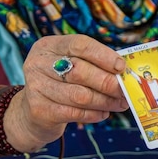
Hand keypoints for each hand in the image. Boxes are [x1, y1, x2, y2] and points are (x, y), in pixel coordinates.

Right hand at [6, 35, 128, 151]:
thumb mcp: (70, 67)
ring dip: (105, 101)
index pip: (80, 44)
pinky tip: (103, 113)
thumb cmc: (61, 85)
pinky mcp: (39, 110)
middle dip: (108, 83)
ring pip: (80, 95)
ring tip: (119, 104)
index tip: (121, 67)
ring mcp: (36, 86)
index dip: (103, 55)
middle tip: (125, 91)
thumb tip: (125, 72)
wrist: (32, 113)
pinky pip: (74, 112)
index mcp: (49, 45)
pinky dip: (94, 114)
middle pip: (80, 71)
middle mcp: (38, 63)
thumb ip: (93, 65)